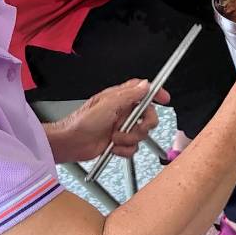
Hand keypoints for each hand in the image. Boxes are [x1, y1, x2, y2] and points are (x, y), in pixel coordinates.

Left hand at [47, 80, 170, 163]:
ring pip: (141, 134)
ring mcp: (121, 128)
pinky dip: (124, 149)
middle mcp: (122, 112)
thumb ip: (129, 94)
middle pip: (148, 116)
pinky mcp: (119, 143)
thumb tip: (146, 85)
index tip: (165, 98)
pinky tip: (113, 147)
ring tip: (115, 138)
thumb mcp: (107, 104)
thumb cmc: (82, 122)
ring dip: (129, 139)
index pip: (143, 91)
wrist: (71, 144)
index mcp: (119, 98)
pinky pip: (133, 148)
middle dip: (144, 124)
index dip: (156, 93)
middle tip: (135, 127)